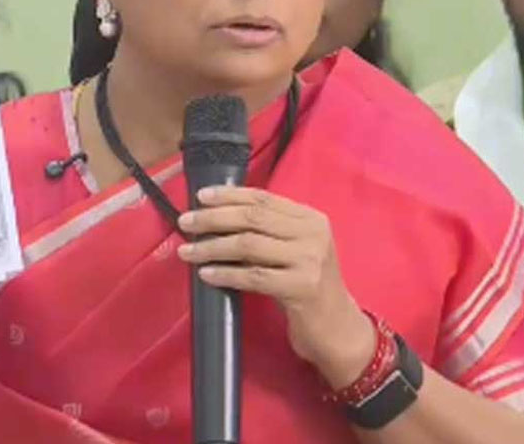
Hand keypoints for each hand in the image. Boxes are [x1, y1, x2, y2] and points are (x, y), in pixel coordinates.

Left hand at [177, 186, 375, 386]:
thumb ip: (270, 231)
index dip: (229, 195)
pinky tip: (206, 274)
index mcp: (311, 218)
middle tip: (185, 222)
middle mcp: (312, 234)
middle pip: (253, 217)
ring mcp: (309, 260)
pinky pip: (253, 277)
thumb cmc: (309, 286)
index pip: (264, 198)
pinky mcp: (301, 288)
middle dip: (213, 218)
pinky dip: (226, 273)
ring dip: (212, 247)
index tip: (200, 197)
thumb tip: (217, 217)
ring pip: (249, 245)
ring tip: (188, 251)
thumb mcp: (296, 250)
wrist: (338, 327)